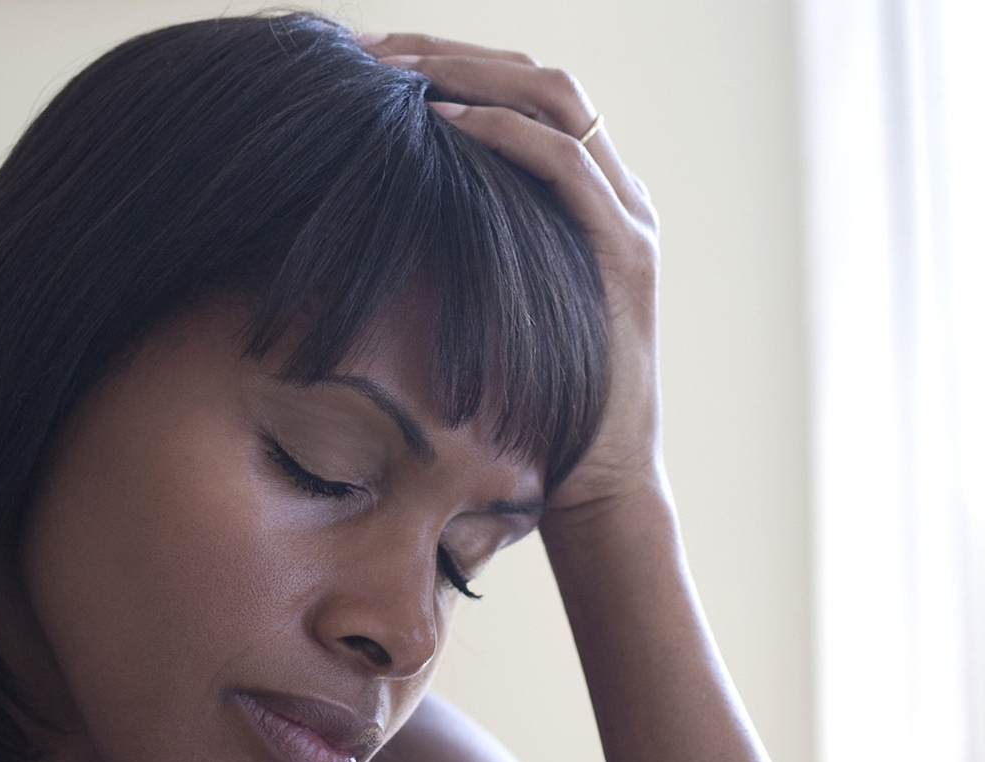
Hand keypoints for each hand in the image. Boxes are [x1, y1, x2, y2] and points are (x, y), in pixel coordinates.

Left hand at [358, 34, 664, 524]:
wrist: (595, 488)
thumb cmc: (524, 412)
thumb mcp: (479, 314)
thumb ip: (451, 260)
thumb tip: (359, 230)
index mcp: (582, 197)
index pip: (519, 91)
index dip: (445, 63)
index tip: (366, 61)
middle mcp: (613, 192)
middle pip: (535, 77)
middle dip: (446, 53)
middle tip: (365, 50)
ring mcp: (626, 218)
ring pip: (555, 99)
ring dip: (468, 73)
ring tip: (392, 72)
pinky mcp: (625, 255)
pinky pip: (565, 165)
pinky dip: (503, 132)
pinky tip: (440, 124)